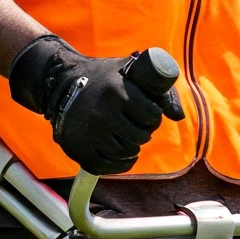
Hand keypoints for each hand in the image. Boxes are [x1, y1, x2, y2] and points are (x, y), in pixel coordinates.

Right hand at [9, 36, 183, 174]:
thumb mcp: (130, 72)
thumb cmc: (104, 78)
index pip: (152, 115)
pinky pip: (110, 166)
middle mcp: (102, 114)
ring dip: (131, 146)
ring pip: (127, 152)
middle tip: (133, 122)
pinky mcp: (79, 151)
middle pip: (141, 136)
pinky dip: (120, 162)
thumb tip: (178, 116)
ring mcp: (89, 134)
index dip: (152, 114)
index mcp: (117, 91)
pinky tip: (118, 149)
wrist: (61, 84)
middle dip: (142, 130)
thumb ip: (159, 89)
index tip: (144, 110)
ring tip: (123, 133)